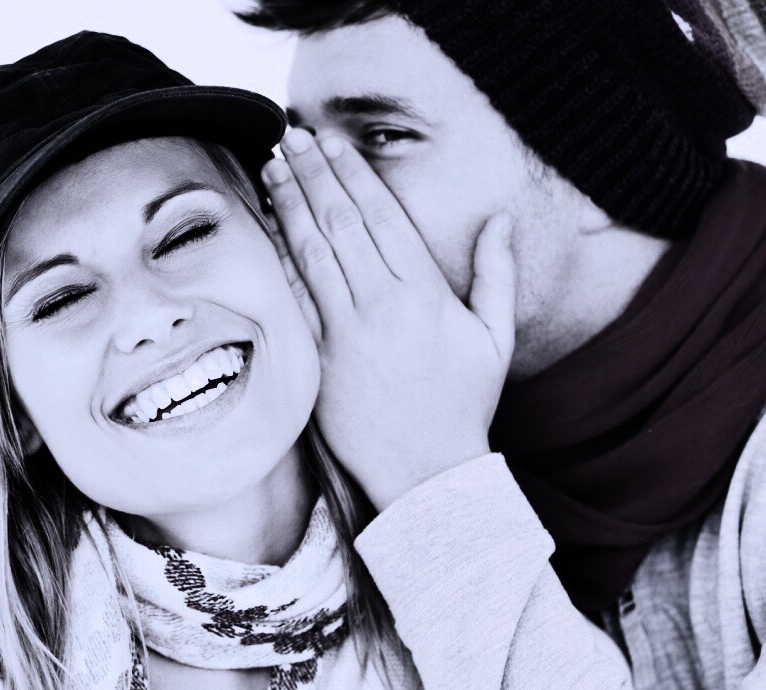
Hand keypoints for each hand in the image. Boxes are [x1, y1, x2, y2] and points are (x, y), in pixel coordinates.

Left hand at [262, 128, 516, 509]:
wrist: (428, 475)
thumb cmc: (464, 404)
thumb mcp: (493, 337)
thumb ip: (495, 273)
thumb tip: (501, 218)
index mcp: (425, 294)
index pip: (381, 215)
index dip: (353, 173)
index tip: (332, 142)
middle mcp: (381, 306)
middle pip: (339, 224)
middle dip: (313, 174)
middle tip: (290, 138)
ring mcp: (344, 335)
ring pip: (309, 254)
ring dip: (288, 205)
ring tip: (272, 167)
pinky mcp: (317, 362)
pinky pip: (292, 300)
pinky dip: (277, 260)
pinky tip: (264, 230)